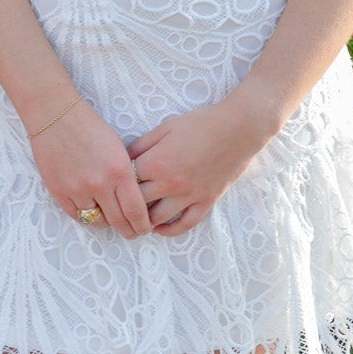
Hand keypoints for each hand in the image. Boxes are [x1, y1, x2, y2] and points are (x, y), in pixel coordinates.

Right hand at [29, 98, 151, 238]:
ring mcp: (77, 190)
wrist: (56, 116)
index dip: (142, 225)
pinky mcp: (59, 192)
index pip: (136, 211)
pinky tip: (92, 211)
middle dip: (128, 230)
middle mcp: (99, 184)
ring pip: (97, 221)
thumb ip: (126, 176)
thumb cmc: (91, 127)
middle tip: (132, 232)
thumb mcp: (118, 149)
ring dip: (107, 222)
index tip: (145, 229)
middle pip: (118, 221)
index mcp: (119, 171)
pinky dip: (86, 216)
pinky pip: (77, 215)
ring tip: (111, 219)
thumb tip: (134, 200)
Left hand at [129, 91, 277, 236]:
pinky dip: (169, 231)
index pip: (126, 181)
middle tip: (117, 206)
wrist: (239, 128)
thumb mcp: (166, 127)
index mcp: (156, 162)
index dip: (117, 182)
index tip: (113, 184)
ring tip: (134, 219)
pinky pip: (185, 224)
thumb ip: (142, 144)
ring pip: (156, 219)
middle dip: (125, 205)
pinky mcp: (206, 202)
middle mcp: (170, 183)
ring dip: (143, 221)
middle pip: (137, 203)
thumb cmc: (201, 122)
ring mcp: (189, 196)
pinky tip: (158, 229)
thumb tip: (123, 158)